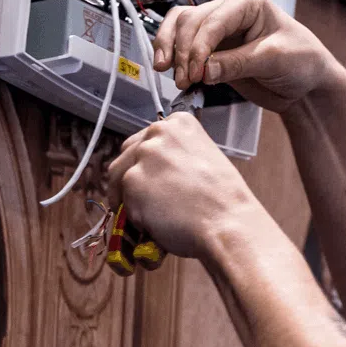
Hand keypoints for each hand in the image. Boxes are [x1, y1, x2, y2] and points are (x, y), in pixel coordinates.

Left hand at [106, 113, 265, 259]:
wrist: (227, 223)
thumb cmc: (222, 200)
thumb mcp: (204, 159)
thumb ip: (176, 156)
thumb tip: (153, 172)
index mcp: (179, 123)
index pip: (147, 139)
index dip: (147, 164)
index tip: (154, 179)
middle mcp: (158, 131)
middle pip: (127, 155)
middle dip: (133, 179)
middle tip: (149, 202)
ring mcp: (143, 154)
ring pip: (118, 178)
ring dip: (130, 198)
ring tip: (153, 216)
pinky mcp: (132, 179)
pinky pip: (122, 201)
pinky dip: (134, 216)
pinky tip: (157, 223)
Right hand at [153, 0, 337, 111]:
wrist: (305, 84)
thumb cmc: (302, 61)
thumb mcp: (275, 59)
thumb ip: (238, 64)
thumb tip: (203, 70)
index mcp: (247, 1)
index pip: (212, 20)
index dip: (198, 47)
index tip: (195, 73)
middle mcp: (228, 9)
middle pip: (189, 21)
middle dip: (182, 51)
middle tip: (183, 80)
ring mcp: (217, 29)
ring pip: (179, 28)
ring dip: (170, 50)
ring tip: (170, 76)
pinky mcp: (211, 49)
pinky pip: (182, 46)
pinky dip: (173, 58)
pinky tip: (172, 74)